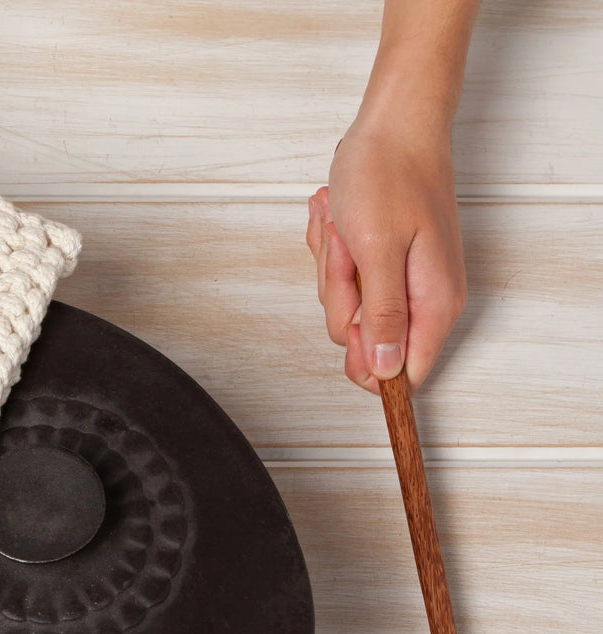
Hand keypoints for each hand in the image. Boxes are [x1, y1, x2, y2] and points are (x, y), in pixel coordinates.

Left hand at [306, 121, 466, 394]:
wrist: (391, 126)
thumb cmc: (388, 176)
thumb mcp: (378, 251)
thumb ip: (384, 315)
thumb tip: (388, 370)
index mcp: (433, 305)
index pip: (403, 374)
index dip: (367, 360)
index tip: (352, 317)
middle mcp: (422, 300)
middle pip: (363, 340)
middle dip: (342, 296)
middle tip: (349, 250)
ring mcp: (400, 282)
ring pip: (346, 308)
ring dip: (334, 267)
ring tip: (346, 228)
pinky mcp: (381, 266)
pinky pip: (343, 280)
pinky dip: (333, 252)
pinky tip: (341, 222)